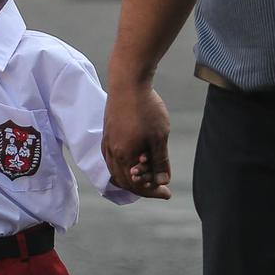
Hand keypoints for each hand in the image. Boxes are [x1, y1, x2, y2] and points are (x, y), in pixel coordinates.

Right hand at [103, 81, 171, 198]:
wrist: (128, 82)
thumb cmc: (146, 108)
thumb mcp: (159, 137)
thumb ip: (160, 161)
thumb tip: (162, 181)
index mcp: (124, 157)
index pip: (136, 186)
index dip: (152, 192)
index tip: (167, 193)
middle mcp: (112, 153)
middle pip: (124, 181)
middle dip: (142, 187)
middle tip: (160, 187)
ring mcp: (107, 142)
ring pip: (116, 170)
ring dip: (131, 177)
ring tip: (148, 176)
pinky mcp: (107, 132)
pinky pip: (112, 159)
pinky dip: (124, 166)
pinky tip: (136, 159)